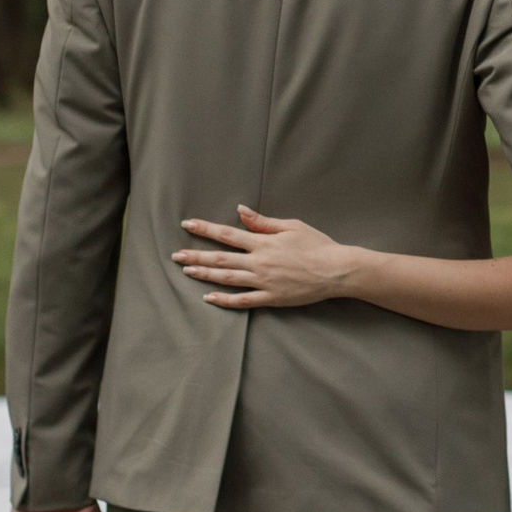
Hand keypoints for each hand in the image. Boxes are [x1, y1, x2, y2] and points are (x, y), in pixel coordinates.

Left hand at [174, 205, 354, 310]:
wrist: (336, 270)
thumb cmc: (317, 245)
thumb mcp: (292, 226)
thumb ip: (263, 221)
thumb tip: (241, 210)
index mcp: (263, 242)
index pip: (227, 234)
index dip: (205, 229)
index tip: (187, 224)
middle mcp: (259, 262)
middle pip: (220, 259)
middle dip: (196, 256)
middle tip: (175, 256)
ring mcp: (264, 282)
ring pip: (227, 279)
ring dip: (204, 275)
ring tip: (187, 271)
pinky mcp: (271, 298)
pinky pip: (243, 301)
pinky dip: (224, 300)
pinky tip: (209, 298)